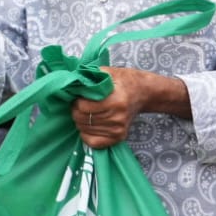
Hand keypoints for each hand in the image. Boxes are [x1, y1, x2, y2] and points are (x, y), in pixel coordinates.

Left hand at [74, 67, 189, 147]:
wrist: (143, 93)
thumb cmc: (124, 81)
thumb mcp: (108, 73)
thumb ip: (90, 77)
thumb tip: (72, 84)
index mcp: (116, 101)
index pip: (84, 107)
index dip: (77, 101)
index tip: (80, 96)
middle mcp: (118, 118)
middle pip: (83, 119)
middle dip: (76, 110)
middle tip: (80, 103)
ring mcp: (119, 130)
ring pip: (85, 130)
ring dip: (81, 121)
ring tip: (87, 111)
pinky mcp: (119, 137)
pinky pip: (93, 142)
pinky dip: (86, 134)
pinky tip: (90, 124)